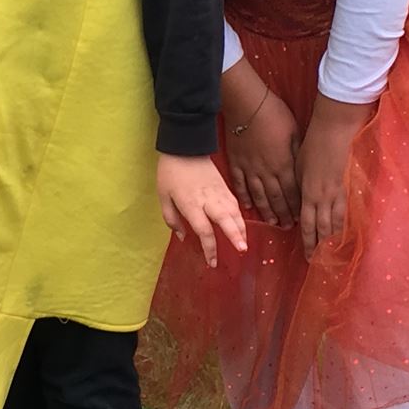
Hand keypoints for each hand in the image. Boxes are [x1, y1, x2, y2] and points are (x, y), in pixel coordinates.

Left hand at [157, 153, 247, 267]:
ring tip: (244, 243)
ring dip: (241, 228)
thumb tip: (183, 237)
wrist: (185, 147)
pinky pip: (235, 204)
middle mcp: (208, 200)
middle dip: (235, 236)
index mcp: (191, 204)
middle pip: (226, 220)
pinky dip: (240, 217)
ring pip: (235, 212)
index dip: (209, 248)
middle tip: (242, 250)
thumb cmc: (170, 173)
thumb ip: (171, 219)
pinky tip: (241, 226)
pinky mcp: (225, 186)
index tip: (212, 262)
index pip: (204, 230)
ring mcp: (219, 192)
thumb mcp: (163, 196)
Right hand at [221, 61, 300, 227]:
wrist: (246, 104)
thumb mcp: (295, 133)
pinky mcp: (235, 162)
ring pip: (258, 196)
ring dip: (266, 211)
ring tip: (272, 223)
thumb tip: (303, 171)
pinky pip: (240, 184)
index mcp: (283, 164)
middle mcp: (266, 172)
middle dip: (283, 214)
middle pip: (276, 198)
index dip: (296, 207)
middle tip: (288, 227)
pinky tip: (247, 207)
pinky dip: (244, 197)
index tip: (300, 220)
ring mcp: (249, 169)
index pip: (292, 192)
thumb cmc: (274, 114)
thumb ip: (297, 155)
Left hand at [296, 93, 370, 255]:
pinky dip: (348, 225)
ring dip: (336, 240)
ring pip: (338, 223)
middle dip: (322, 247)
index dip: (308, 242)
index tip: (308, 256)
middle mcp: (325, 198)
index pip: (308, 225)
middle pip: (324, 229)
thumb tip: (301, 207)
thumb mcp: (298, 169)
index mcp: (309, 194)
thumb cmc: (312, 147)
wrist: (334, 132)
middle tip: (322, 262)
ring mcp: (340, 194)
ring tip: (336, 254)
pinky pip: (348, 212)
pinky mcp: (351, 187)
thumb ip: (300, 190)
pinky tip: (349, 233)